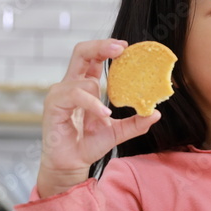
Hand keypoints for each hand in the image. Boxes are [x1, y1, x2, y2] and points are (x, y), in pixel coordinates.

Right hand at [36, 39, 161, 197]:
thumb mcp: (117, 132)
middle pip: (81, 52)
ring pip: (83, 81)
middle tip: (121, 49)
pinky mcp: (53, 104)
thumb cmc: (88, 145)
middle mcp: (70, 85)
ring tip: (108, 115)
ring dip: (98, 96)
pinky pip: (74, 95)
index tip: (126, 48)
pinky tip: (102, 115)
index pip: (93, 58)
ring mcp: (60, 93)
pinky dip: (91, 104)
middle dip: (101, 46)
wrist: (72, 164)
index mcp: (85, 86)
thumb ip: (135, 123)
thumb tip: (156, 114)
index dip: (107, 48)